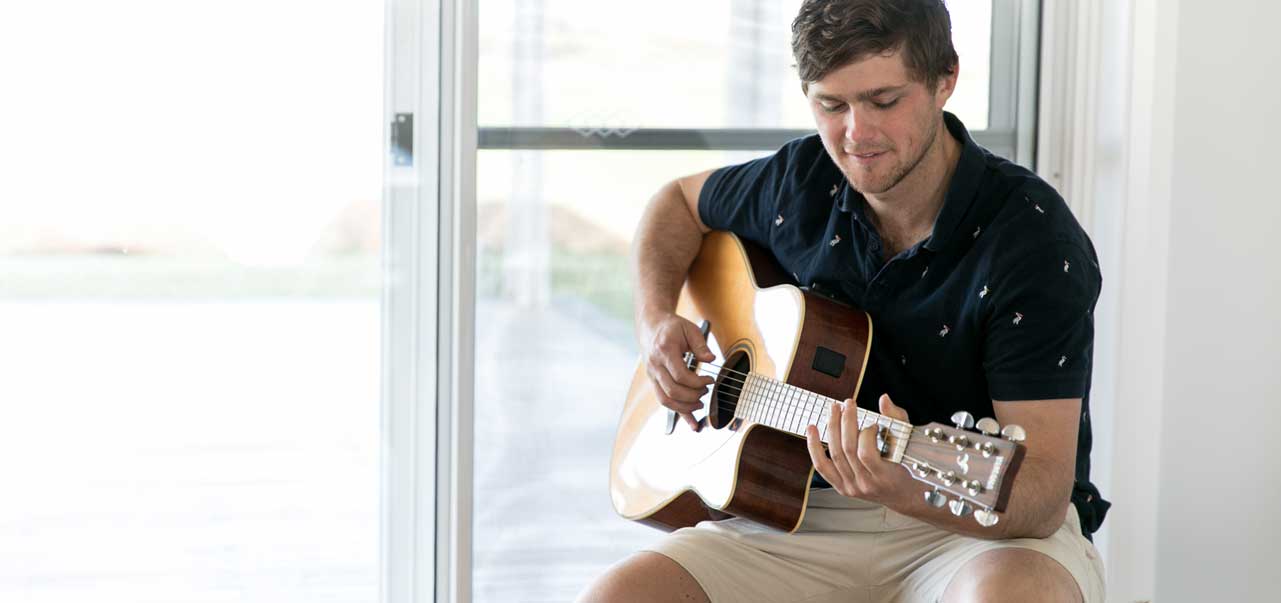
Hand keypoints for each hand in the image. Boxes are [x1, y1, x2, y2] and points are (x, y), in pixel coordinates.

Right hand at [641, 312, 714, 430]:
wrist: (651, 326)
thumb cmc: (672, 327)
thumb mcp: (690, 329)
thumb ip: (701, 345)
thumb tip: (711, 359)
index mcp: (664, 351)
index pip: (680, 375)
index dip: (697, 382)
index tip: (710, 380)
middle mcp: (655, 366)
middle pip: (672, 391)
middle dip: (692, 396)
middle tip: (705, 390)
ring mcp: (652, 375)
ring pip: (665, 400)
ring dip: (685, 407)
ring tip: (700, 403)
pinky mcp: (654, 382)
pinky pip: (664, 401)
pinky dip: (679, 413)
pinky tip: (692, 423)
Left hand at [805, 393, 917, 505]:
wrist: (901, 494)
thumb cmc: (905, 466)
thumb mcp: (907, 442)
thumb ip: (897, 419)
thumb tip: (884, 399)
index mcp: (885, 477)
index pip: (866, 454)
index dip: (866, 435)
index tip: (873, 424)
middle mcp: (866, 484)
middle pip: (847, 450)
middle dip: (846, 422)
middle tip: (848, 404)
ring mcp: (851, 487)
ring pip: (835, 454)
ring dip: (832, 428)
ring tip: (834, 410)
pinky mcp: (840, 487)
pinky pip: (822, 466)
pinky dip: (814, 447)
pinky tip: (812, 429)